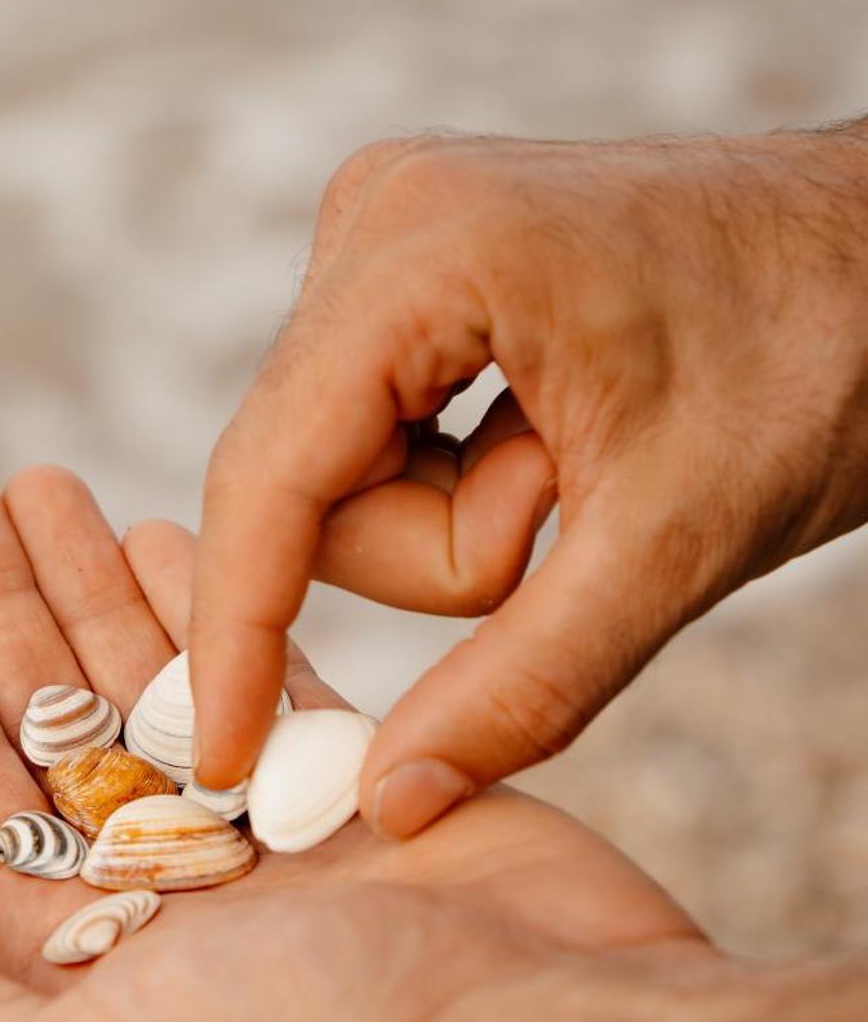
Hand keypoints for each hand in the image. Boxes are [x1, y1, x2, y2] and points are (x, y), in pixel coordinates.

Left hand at [0, 448, 705, 1021]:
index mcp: (82, 954)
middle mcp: (158, 891)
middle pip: (44, 709)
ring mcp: (256, 832)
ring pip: (145, 676)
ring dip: (82, 576)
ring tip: (36, 478)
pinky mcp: (351, 783)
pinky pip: (256, 671)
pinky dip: (206, 602)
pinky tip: (158, 529)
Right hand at [190, 126, 867, 834]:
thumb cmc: (823, 355)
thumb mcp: (677, 543)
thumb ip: (525, 681)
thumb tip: (387, 801)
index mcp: (422, 249)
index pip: (269, 477)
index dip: (237, 629)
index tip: (215, 761)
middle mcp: (375, 220)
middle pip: (307, 490)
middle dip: (440, 553)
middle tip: (574, 516)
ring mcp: (385, 238)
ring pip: (338, 481)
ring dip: (459, 526)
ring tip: (587, 467)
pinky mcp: (405, 273)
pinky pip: (370, 443)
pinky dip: (458, 487)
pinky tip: (556, 445)